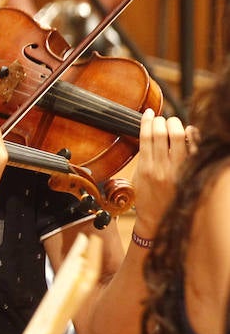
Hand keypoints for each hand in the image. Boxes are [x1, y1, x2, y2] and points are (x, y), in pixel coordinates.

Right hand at [131, 108, 193, 238]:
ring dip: (176, 124)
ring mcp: (178, 169)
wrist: (158, 219)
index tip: (148, 113)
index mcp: (146, 168)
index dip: (147, 121)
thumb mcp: (138, 178)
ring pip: (178, 136)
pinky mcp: (191, 172)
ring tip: (174, 123)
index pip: (146, 137)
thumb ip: (143, 158)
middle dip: (162, 121)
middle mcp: (162, 167)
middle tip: (162, 119)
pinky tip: (189, 131)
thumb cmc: (147, 199)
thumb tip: (149, 137)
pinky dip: (193, 135)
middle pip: (162, 133)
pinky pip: (195, 147)